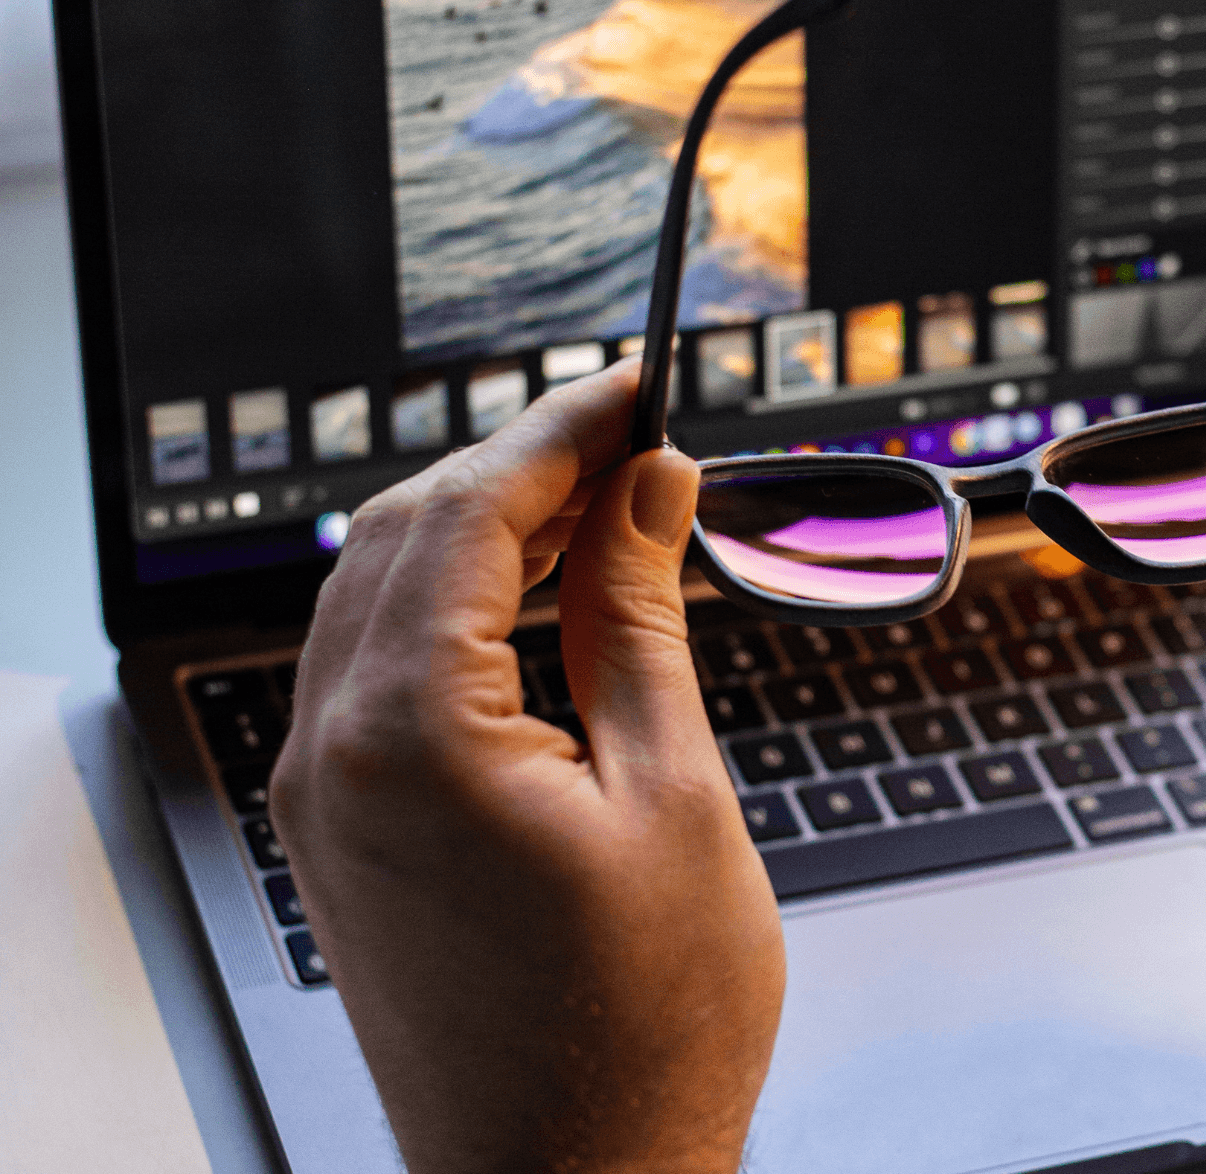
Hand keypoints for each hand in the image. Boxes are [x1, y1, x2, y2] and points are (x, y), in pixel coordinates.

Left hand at [271, 362, 782, 1173]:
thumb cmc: (643, 1028)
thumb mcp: (672, 794)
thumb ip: (641, 617)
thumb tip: (649, 489)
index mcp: (410, 735)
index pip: (470, 511)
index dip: (563, 431)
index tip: (643, 389)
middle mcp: (332, 753)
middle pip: (407, 532)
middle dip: (523, 465)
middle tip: (640, 442)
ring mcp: (322, 796)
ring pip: (380, 590)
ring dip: (487, 528)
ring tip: (609, 507)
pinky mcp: (341, 831)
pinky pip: (376, 664)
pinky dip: (457, 604)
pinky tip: (541, 598)